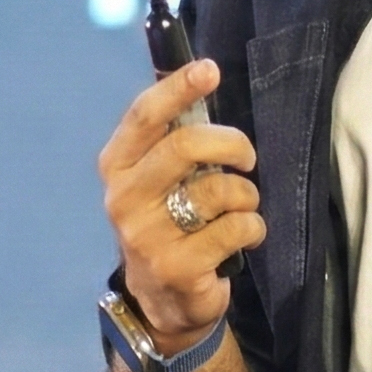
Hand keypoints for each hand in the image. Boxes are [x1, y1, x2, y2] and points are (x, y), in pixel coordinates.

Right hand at [97, 60, 265, 354]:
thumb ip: (173, 138)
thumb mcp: (159, 180)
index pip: (143, 116)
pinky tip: (243, 237)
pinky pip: (236, 228)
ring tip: (240, 208)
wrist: (162, 301)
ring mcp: (148, 236)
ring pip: (218, 190)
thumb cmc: (169, 222)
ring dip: (245, 194)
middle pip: (184, 147)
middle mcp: (125, 199)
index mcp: (117, 167)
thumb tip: (201, 77)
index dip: (176, 88)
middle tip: (246, 157)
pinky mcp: (177, 267)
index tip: (208, 70)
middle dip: (231, 143)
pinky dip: (253, 227)